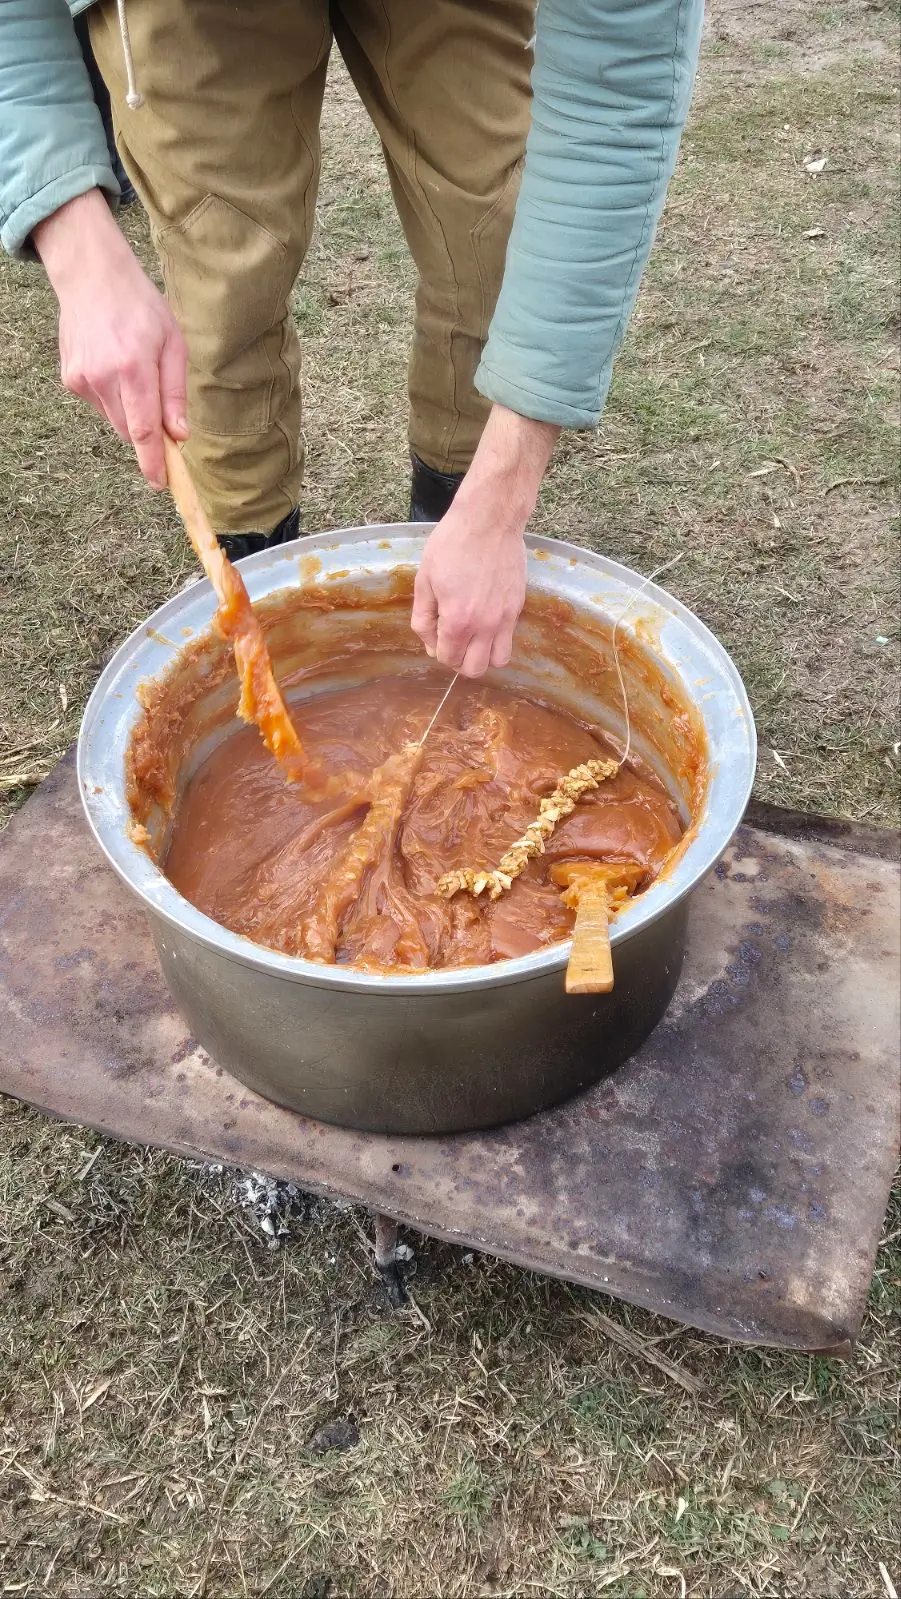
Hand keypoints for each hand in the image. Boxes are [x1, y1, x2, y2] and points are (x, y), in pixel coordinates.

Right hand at [33, 190, 188, 487]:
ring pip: (116, 420)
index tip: (163, 484)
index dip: (154, 463)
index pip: (144, 431)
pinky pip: (101, 405)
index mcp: (133, 368)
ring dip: (131, 412)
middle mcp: (103, 377)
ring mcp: (82, 380)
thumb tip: (179, 434)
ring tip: (135, 372)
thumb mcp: (173, 343)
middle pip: (130, 432)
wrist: (91, 276)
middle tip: (163, 418)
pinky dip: (114, 397)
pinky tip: (115, 365)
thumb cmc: (140, 305)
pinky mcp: (70, 379)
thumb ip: (175, 392)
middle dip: (149, 435)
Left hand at [411, 407, 558, 676]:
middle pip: (475, 670)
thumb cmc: (452, 544)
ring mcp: (505, 618)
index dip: (438, 652)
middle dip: (460, 661)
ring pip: (498, 661)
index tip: (436, 636)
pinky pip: (510, 639)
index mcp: (457, 620)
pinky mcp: (518, 607)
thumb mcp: (425, 580)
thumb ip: (424, 618)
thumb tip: (430, 645)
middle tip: (454, 641)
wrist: (490, 519)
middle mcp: (484, 626)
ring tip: (474, 637)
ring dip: (483, 656)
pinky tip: (486, 618)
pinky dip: (497, 639)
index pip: (448, 659)